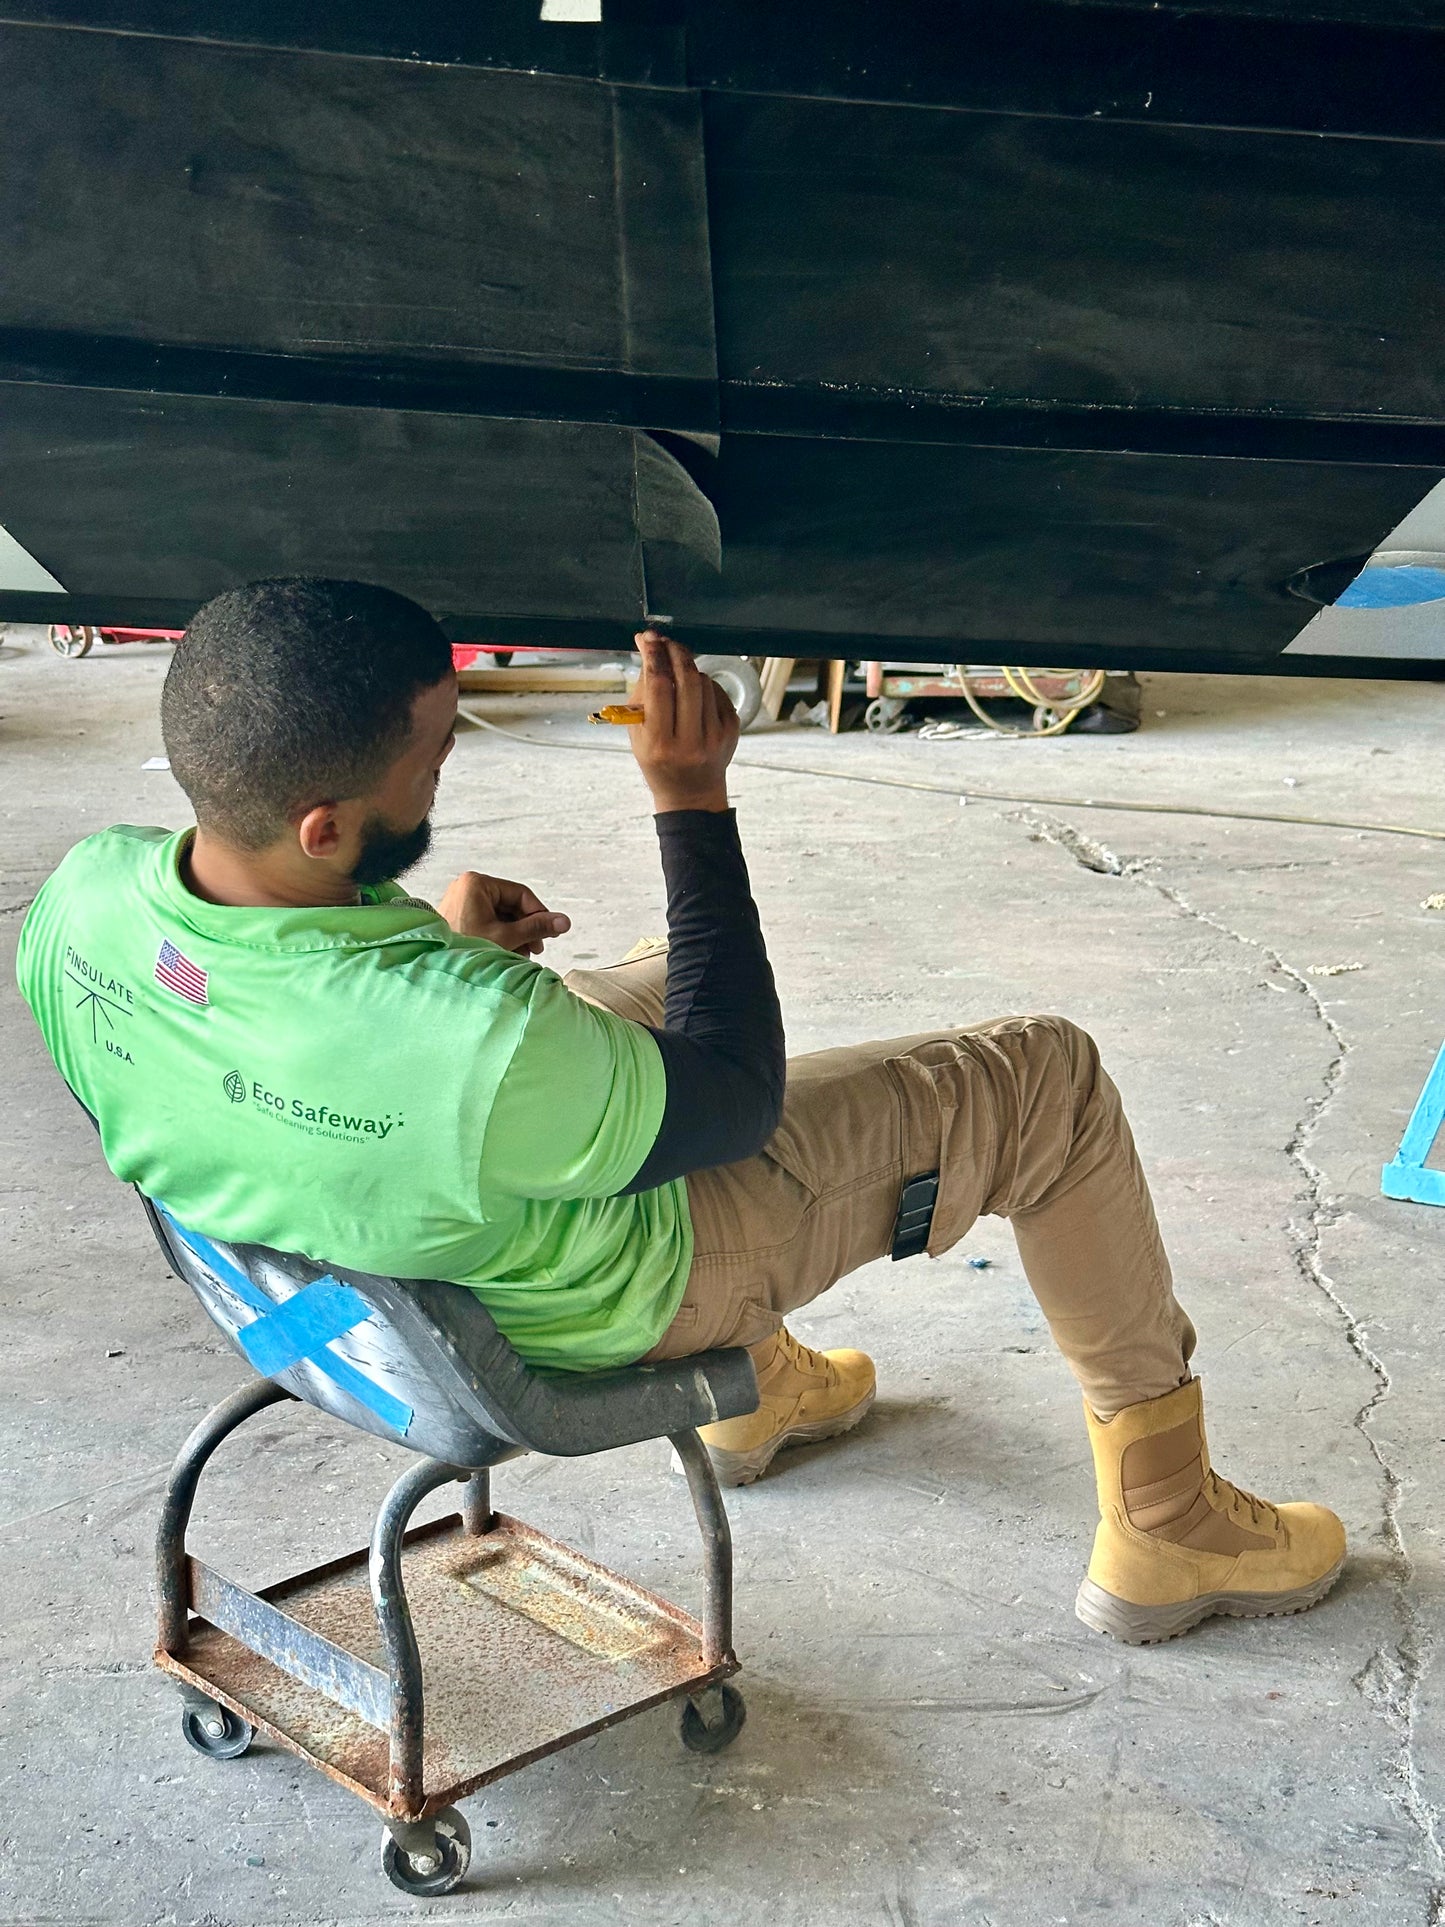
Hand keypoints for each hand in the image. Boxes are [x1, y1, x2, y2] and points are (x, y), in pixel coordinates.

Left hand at [436, 871, 570, 955]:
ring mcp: (462, 901)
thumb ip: (536, 927)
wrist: (433, 966)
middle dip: (525, 928)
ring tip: (523, 954)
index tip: (551, 931)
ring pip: (501, 915)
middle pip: (511, 905)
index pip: (520, 893)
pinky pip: (488, 921)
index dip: (539, 913)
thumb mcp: (506, 937)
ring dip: (515, 934)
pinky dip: (501, 935)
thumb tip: (564, 922)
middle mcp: (468, 887)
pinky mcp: (460, 915)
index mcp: (477, 883)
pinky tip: (509, 952)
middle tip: (537, 948)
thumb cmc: (464, 948)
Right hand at [628, 630, 738, 813]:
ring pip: (704, 682)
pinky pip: (717, 692)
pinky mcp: (732, 730)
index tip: (646, 638)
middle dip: (675, 652)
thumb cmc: (658, 761)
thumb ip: (641, 697)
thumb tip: (651, 652)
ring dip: (688, 669)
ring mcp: (715, 736)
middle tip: (664, 640)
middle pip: (687, 679)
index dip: (654, 656)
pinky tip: (693, 696)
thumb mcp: (638, 736)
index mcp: (659, 744)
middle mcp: (690, 741)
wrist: (692, 794)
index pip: (659, 687)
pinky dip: (704, 685)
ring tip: (675, 674)